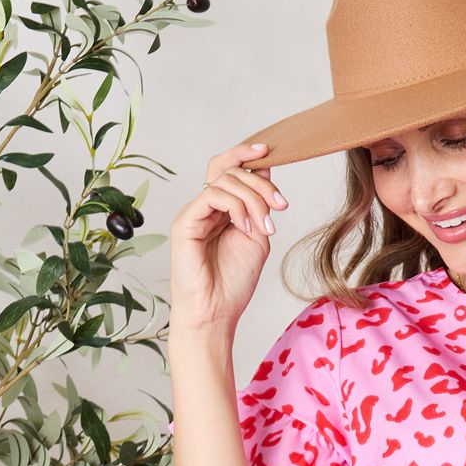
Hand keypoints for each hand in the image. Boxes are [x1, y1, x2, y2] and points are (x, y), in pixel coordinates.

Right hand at [168, 140, 289, 334]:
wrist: (216, 313)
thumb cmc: (233, 283)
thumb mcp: (257, 238)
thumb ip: (260, 208)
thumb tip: (266, 173)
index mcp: (221, 210)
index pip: (230, 170)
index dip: (248, 156)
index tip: (271, 152)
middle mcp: (204, 208)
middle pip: (229, 170)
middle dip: (261, 183)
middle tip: (280, 206)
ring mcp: (193, 213)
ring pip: (224, 180)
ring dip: (254, 199)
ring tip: (265, 227)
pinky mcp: (185, 222)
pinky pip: (212, 195)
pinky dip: (236, 207)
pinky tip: (245, 227)